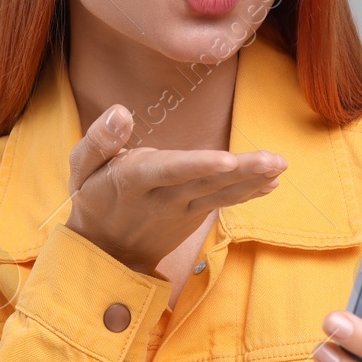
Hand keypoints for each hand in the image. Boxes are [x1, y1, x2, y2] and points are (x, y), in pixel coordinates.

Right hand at [63, 104, 285, 273]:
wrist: (105, 251)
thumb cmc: (93, 198)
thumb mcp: (81, 169)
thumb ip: (99, 140)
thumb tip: (121, 110)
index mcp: (133, 180)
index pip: (169, 170)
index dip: (198, 165)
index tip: (227, 160)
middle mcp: (162, 197)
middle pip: (205, 182)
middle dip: (241, 171)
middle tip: (274, 160)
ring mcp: (181, 210)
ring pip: (219, 194)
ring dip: (252, 181)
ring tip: (280, 166)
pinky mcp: (193, 215)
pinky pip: (222, 203)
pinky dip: (247, 194)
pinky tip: (271, 183)